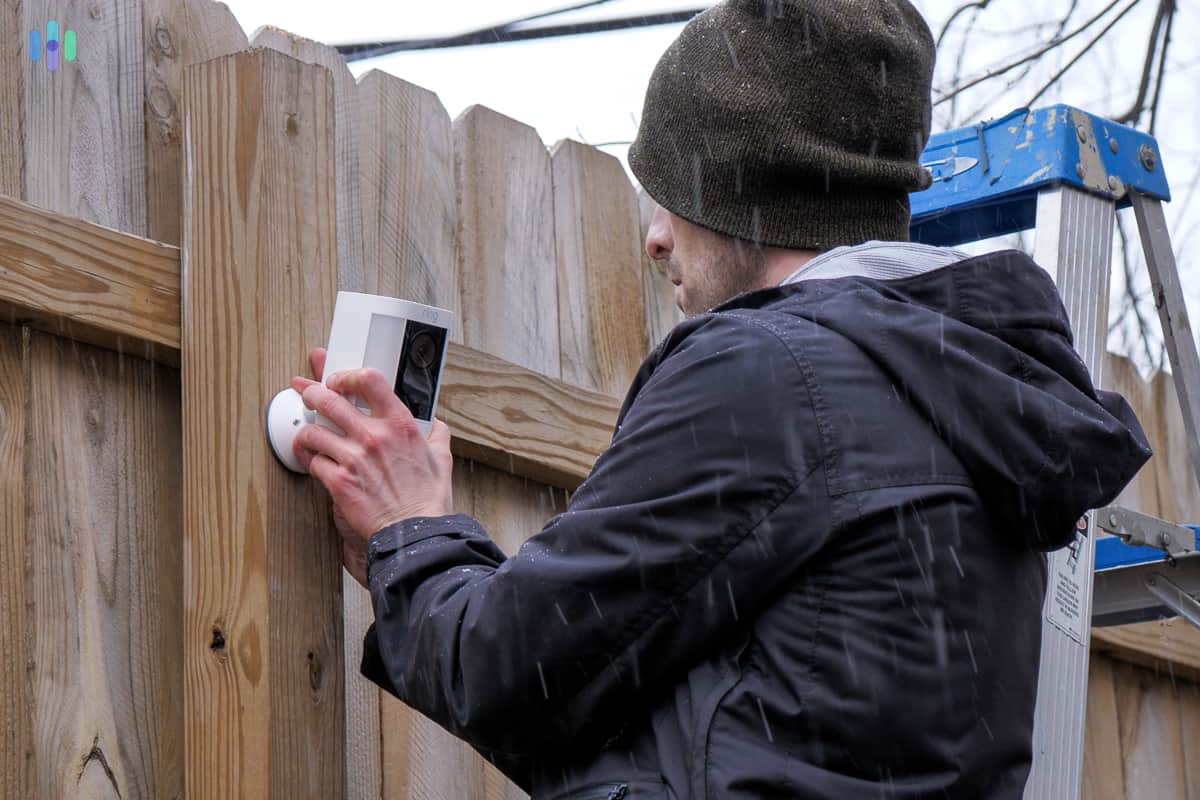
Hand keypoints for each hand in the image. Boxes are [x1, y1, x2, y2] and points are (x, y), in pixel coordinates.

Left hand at [291, 348, 453, 584]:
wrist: (414, 535)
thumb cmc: (427, 501)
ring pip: (313, 431)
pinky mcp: (338, 482)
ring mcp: (354, 459)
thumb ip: (436, 436)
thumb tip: (436, 426)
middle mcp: (375, 437)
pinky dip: (309, 460)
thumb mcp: (441, 459)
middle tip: (308, 394)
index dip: (346, 375)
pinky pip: (312, 461)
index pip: (369, 379)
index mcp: (401, 424)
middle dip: (312, 393)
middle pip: (329, 399)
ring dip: (307, 432)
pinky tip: (311, 460)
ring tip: (308, 434)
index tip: (339, 380)